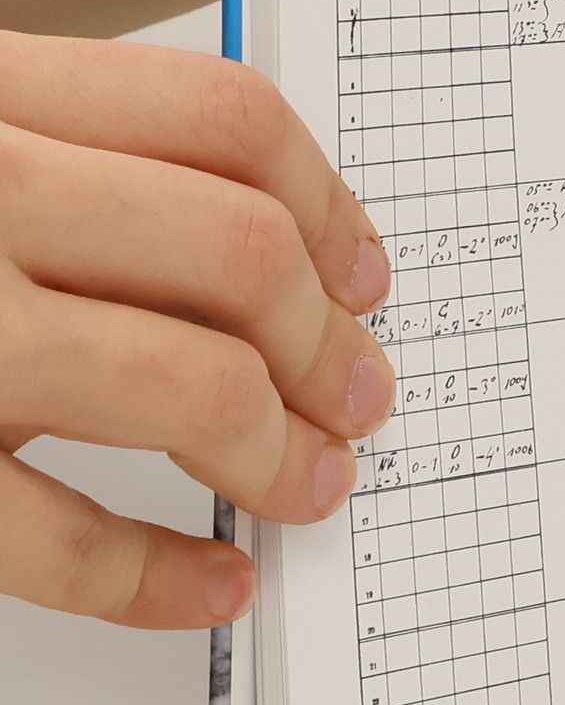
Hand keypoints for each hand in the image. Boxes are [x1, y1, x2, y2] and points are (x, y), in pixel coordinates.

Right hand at [0, 31, 392, 626]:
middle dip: (331, 345)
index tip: (367, 276)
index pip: (223, 124)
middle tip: (361, 397)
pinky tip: (210, 580)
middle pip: (236, 257)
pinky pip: (57, 538)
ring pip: (182, 385)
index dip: (328, 209)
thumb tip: (259, 245)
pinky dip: (160, 575)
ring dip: (280, 451)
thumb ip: (57, 147)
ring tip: (310, 484)